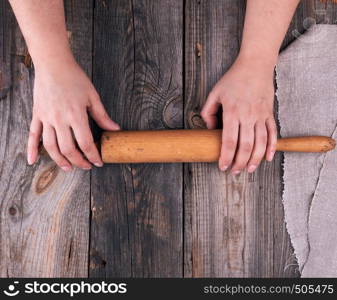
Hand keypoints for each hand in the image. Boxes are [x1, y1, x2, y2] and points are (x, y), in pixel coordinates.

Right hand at [27, 60, 119, 170]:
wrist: (53, 63)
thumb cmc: (74, 78)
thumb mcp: (92, 96)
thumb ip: (102, 116)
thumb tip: (115, 129)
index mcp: (76, 116)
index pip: (86, 143)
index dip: (93, 156)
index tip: (98, 162)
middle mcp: (59, 120)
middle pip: (68, 149)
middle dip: (79, 161)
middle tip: (86, 166)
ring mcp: (46, 118)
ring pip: (51, 147)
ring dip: (60, 160)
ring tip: (68, 168)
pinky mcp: (37, 115)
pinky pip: (32, 135)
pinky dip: (31, 149)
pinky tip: (32, 161)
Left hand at [201, 56, 276, 174]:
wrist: (255, 65)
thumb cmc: (233, 79)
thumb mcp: (214, 93)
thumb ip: (208, 112)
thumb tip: (209, 129)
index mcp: (232, 112)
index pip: (229, 141)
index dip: (225, 156)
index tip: (222, 166)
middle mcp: (248, 116)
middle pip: (245, 146)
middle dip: (240, 162)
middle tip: (234, 171)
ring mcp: (261, 115)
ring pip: (260, 143)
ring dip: (255, 159)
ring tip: (250, 169)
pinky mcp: (269, 113)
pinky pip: (273, 133)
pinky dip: (272, 147)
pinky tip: (267, 157)